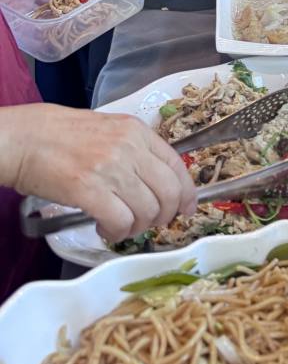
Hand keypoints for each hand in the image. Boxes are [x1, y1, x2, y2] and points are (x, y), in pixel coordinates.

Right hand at [6, 104, 196, 241]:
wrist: (25, 138)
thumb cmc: (62, 135)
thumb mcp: (109, 130)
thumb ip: (135, 150)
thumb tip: (157, 181)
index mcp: (137, 131)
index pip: (177, 165)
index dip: (187, 193)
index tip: (186, 208)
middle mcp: (129, 147)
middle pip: (169, 192)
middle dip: (164, 216)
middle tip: (149, 223)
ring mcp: (111, 168)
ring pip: (147, 211)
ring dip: (136, 227)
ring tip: (120, 227)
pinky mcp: (89, 189)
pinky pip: (120, 221)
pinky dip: (116, 233)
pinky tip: (104, 229)